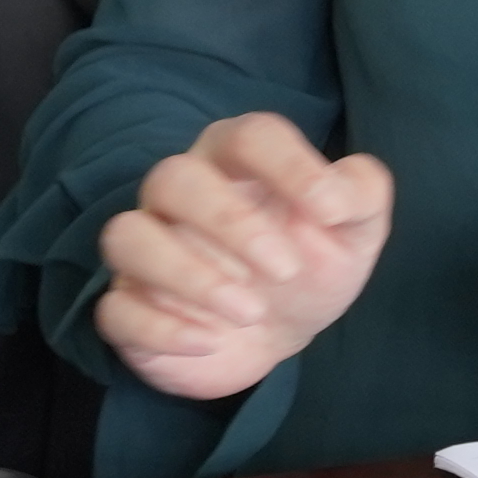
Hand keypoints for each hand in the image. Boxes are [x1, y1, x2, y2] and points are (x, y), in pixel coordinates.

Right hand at [95, 114, 393, 400]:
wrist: (273, 336)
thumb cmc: (306, 266)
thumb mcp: (353, 232)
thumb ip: (361, 194)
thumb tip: (340, 192)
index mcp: (235, 162)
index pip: (247, 135)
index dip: (290, 165)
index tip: (332, 212)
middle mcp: (180, 195)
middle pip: (174, 178)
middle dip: (231, 222)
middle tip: (287, 271)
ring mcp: (148, 250)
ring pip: (128, 236)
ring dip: (188, 274)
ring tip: (250, 311)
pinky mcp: (129, 307)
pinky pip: (116, 309)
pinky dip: (159, 328)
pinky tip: (209, 342)